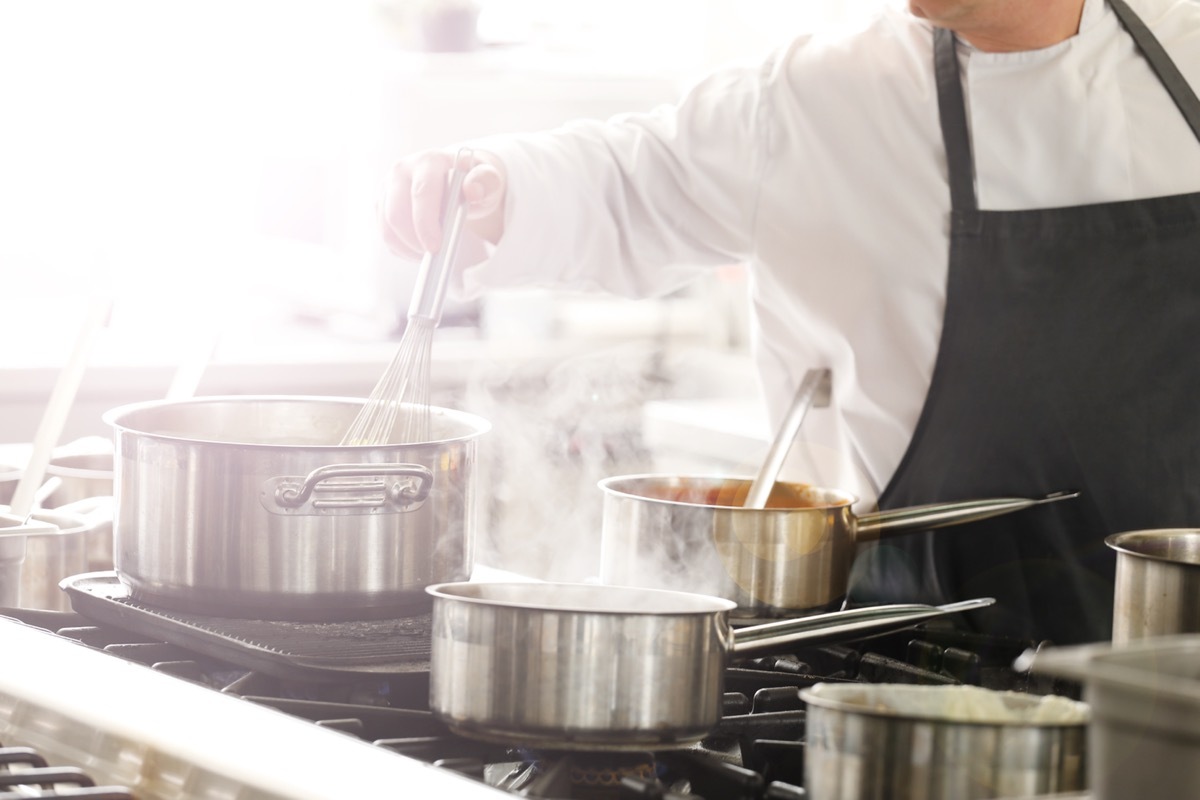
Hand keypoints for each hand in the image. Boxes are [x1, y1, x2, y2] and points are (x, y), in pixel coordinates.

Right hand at [380, 148, 506, 260]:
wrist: (458, 180)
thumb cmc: (473, 182)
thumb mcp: (488, 180)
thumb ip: (486, 182)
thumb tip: (472, 190)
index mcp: (428, 161)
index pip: (421, 193)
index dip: (426, 223)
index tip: (435, 247)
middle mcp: (402, 171)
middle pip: (396, 214)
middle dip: (415, 240)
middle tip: (434, 254)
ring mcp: (387, 188)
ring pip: (386, 227)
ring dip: (407, 247)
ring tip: (429, 254)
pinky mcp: (381, 204)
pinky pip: (385, 234)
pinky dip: (402, 248)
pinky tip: (419, 249)